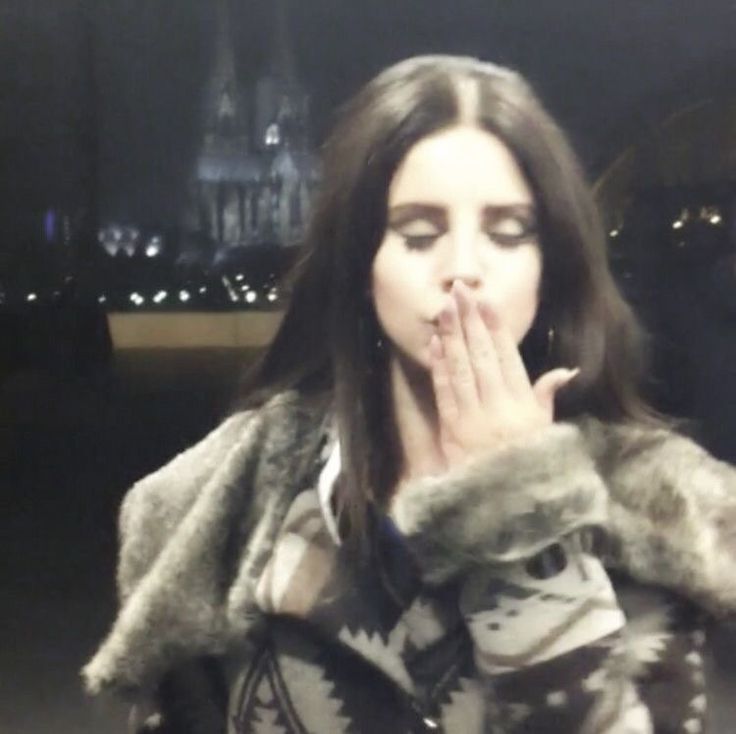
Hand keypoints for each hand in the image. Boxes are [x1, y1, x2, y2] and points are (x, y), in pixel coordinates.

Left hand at [429, 281, 577, 467]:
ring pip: (461, 370)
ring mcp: (472, 419)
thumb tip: (564, 370)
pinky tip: (435, 344)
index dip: (496, 328)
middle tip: (460, 291)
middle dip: (470, 322)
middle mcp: (498, 408)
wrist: (505, 508)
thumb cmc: (529, 467)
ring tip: (446, 309)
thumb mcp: (545, 433)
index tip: (486, 302)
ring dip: (452, 337)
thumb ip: (546, 398)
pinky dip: (438, 367)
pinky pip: (444, 393)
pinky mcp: (451, 430)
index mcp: (523, 407)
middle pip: (482, 357)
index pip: (507, 358)